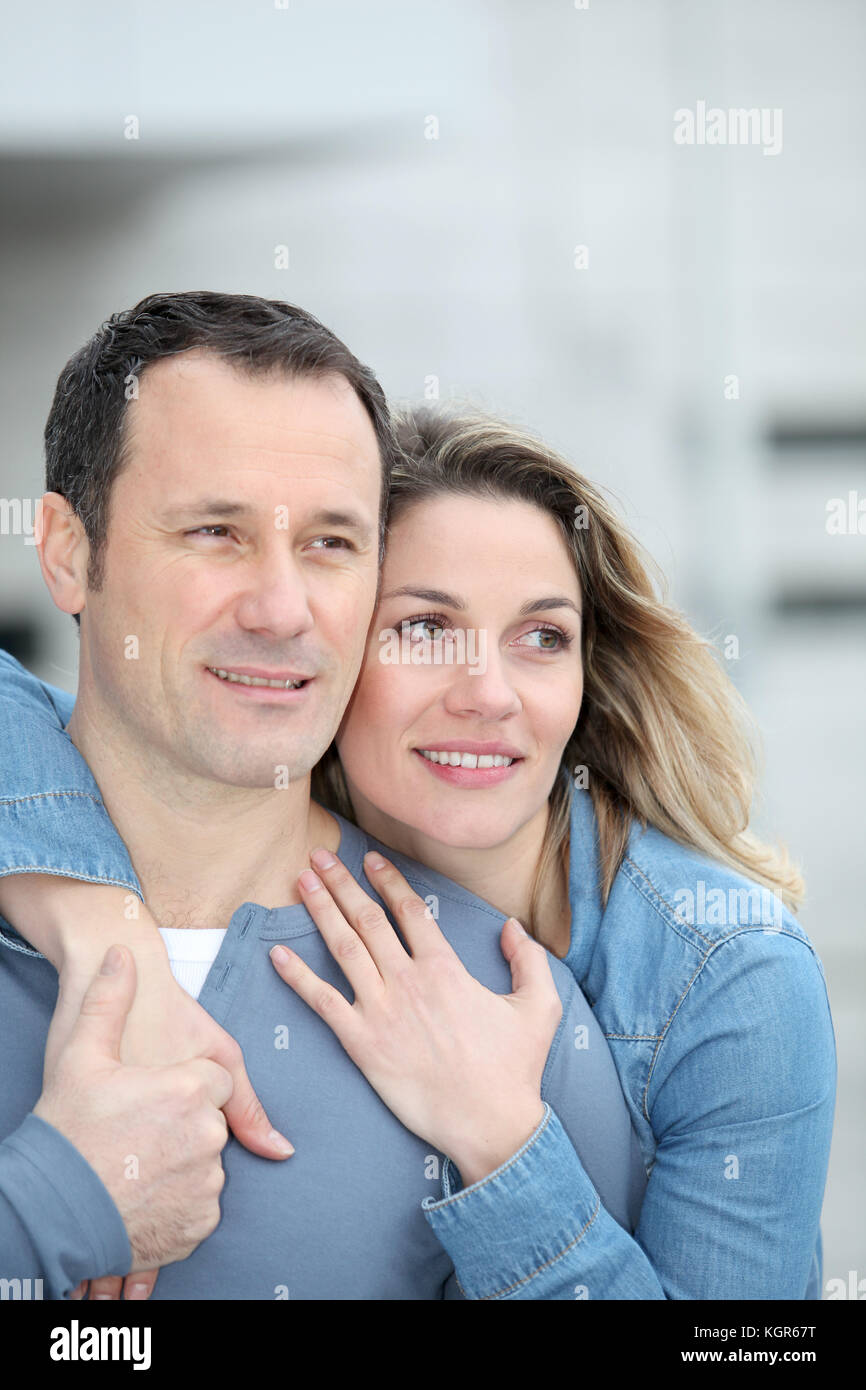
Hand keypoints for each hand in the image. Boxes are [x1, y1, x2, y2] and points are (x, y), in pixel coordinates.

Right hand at [34, 946, 232, 1297]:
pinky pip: (201, 1202)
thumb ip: (110, 1000)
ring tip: (135, 1163)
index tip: (151, 1097)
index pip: (213, 1080)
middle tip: (137, 1133)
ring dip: (183, 1161)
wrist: (50, 1212)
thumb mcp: (82, 1057)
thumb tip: (119, 951)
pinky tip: (145, 1191)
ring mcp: (207, 1184)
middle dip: (183, 1123)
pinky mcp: (200, 1224)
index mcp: (190, 1091)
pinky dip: (180, 1199)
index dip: (181, 1085)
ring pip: (208, 1162)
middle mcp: (208, 1136)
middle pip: (211, 1120)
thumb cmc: (66, 1130)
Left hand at [269, 848, 562, 1186]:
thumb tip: (511, 926)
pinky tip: (278, 953)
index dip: (387, 880)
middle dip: (341, 883)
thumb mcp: (539, 1006)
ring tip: (302, 880)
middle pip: (367, 919)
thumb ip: (528, 959)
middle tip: (319, 855)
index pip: (409, 910)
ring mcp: (382, 1011)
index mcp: (446, 968)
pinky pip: (322, 1003)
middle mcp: (409, 981)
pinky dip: (298, 976)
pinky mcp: (362, 1044)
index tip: (369, 859)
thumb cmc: (515, 1069)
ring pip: (343, 948)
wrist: (490, 1123)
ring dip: (320, 910)